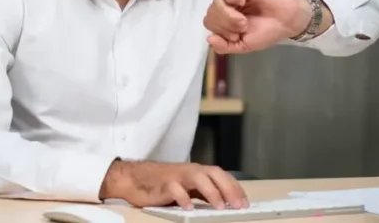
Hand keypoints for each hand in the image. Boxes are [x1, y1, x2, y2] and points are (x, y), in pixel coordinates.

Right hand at [98, 160, 247, 209]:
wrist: (133, 178)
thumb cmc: (160, 183)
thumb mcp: (185, 187)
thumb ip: (202, 192)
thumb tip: (223, 204)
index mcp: (196, 171)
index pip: (221, 175)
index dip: (234, 188)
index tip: (244, 202)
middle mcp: (189, 171)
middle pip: (214, 173)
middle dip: (228, 189)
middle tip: (238, 205)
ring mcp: (176, 176)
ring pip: (198, 178)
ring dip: (211, 192)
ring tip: (219, 207)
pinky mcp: (163, 184)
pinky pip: (175, 189)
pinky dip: (183, 197)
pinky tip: (189, 207)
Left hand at [203, 0, 317, 54]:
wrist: (287, 22)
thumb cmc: (266, 32)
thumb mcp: (243, 45)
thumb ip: (225, 46)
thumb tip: (209, 39)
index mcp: (225, 20)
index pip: (209, 22)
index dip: (220, 31)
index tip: (236, 36)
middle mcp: (227, 6)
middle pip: (211, 13)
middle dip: (225, 24)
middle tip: (243, 27)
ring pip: (216, 1)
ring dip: (228, 15)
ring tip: (244, 21)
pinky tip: (240, 2)